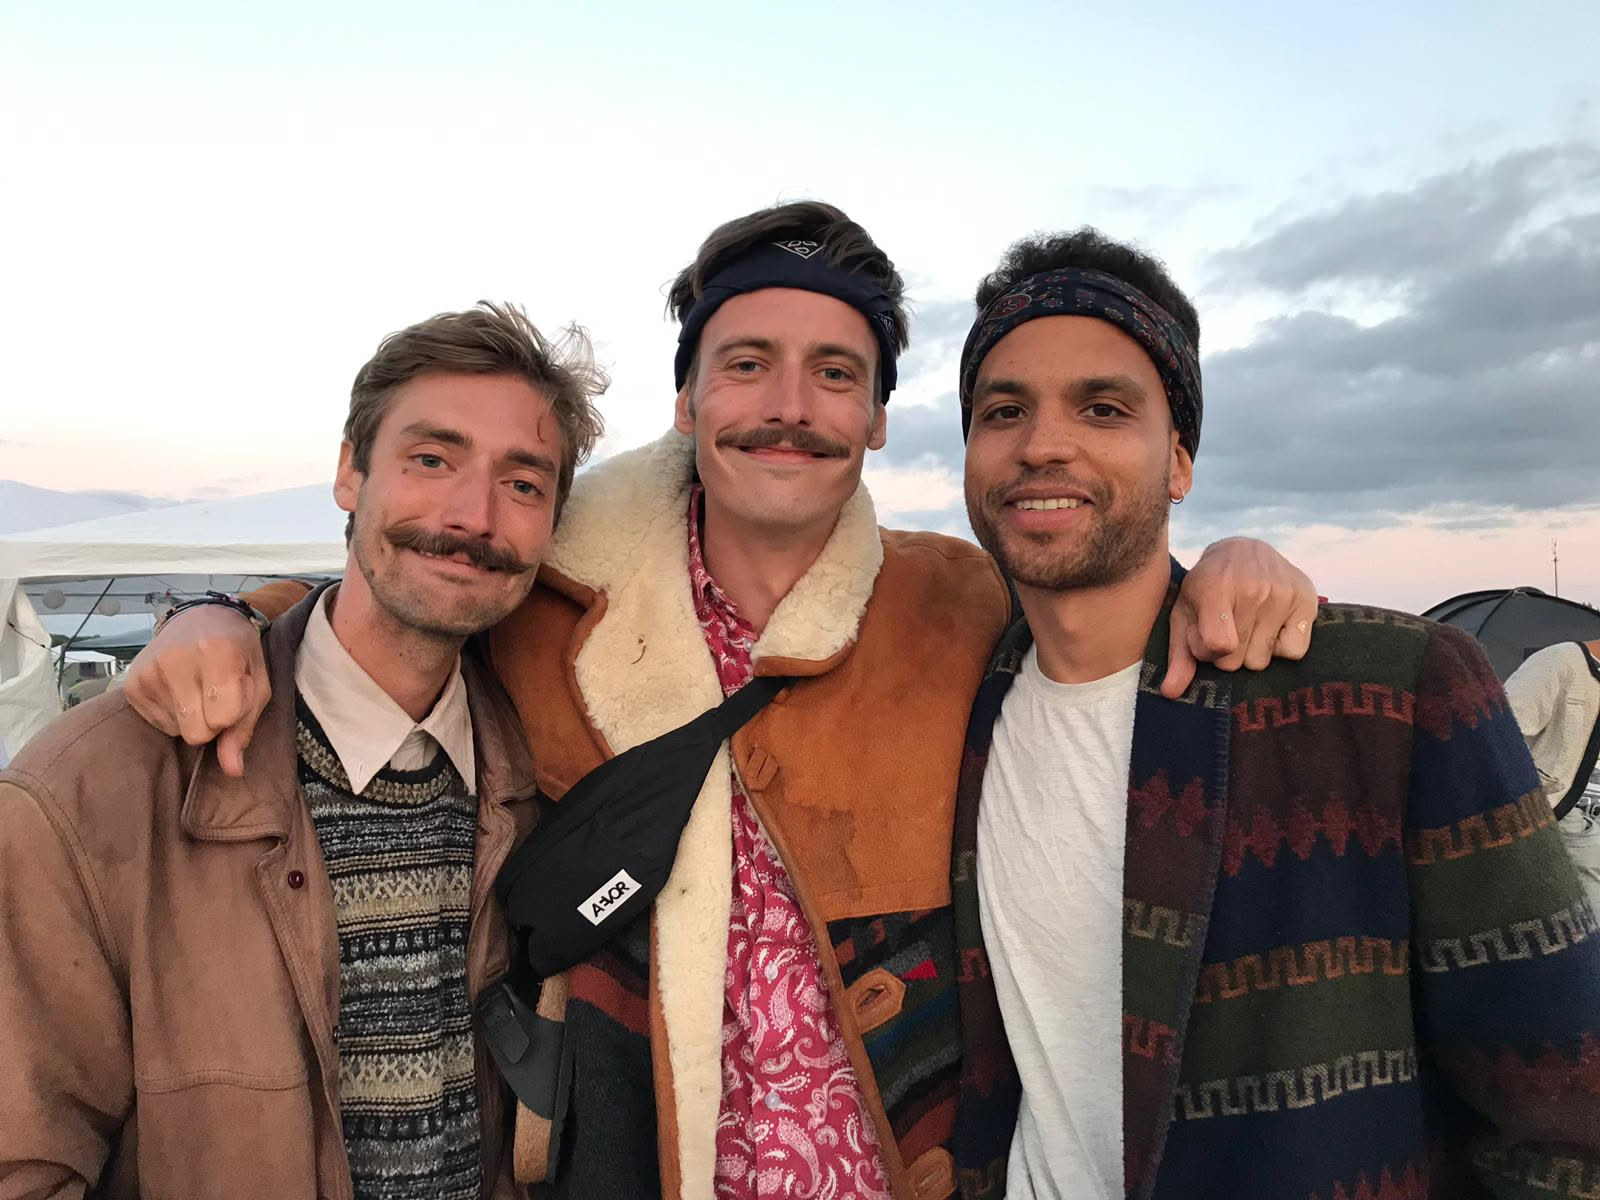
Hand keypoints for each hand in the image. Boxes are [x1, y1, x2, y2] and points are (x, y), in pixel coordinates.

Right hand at [123, 604, 270, 776]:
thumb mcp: (257, 682)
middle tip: (216, 695)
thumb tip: (233, 770)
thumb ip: (245, 727)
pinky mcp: (131, 686)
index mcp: (216, 652)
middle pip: (196, 733)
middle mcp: (176, 661)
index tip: (235, 692)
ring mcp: (148, 673)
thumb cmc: (238, 651)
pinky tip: (180, 689)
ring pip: (178, 731)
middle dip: (212, 723)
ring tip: (198, 687)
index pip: (223, 718)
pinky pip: (160, 725)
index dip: (234, 713)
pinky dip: (174, 714)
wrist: (200, 617)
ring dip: (193, 718)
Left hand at [1161, 537, 1317, 698]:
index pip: (1218, 646)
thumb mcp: (1184, 612)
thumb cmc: (1207, 587)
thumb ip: (1178, 653)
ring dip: (1252, 651)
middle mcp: (1253, 588)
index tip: (1204, 636)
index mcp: (1216, 588)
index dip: (1207, 651)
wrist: (1244, 550)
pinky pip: (1293, 653)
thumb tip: (1170, 692)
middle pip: (1237, 661)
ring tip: (1248, 624)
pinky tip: (1272, 625)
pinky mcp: (1308, 599)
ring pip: (1262, 661)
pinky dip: (1281, 646)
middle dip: (1227, 653)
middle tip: (1228, 627)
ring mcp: (1283, 593)